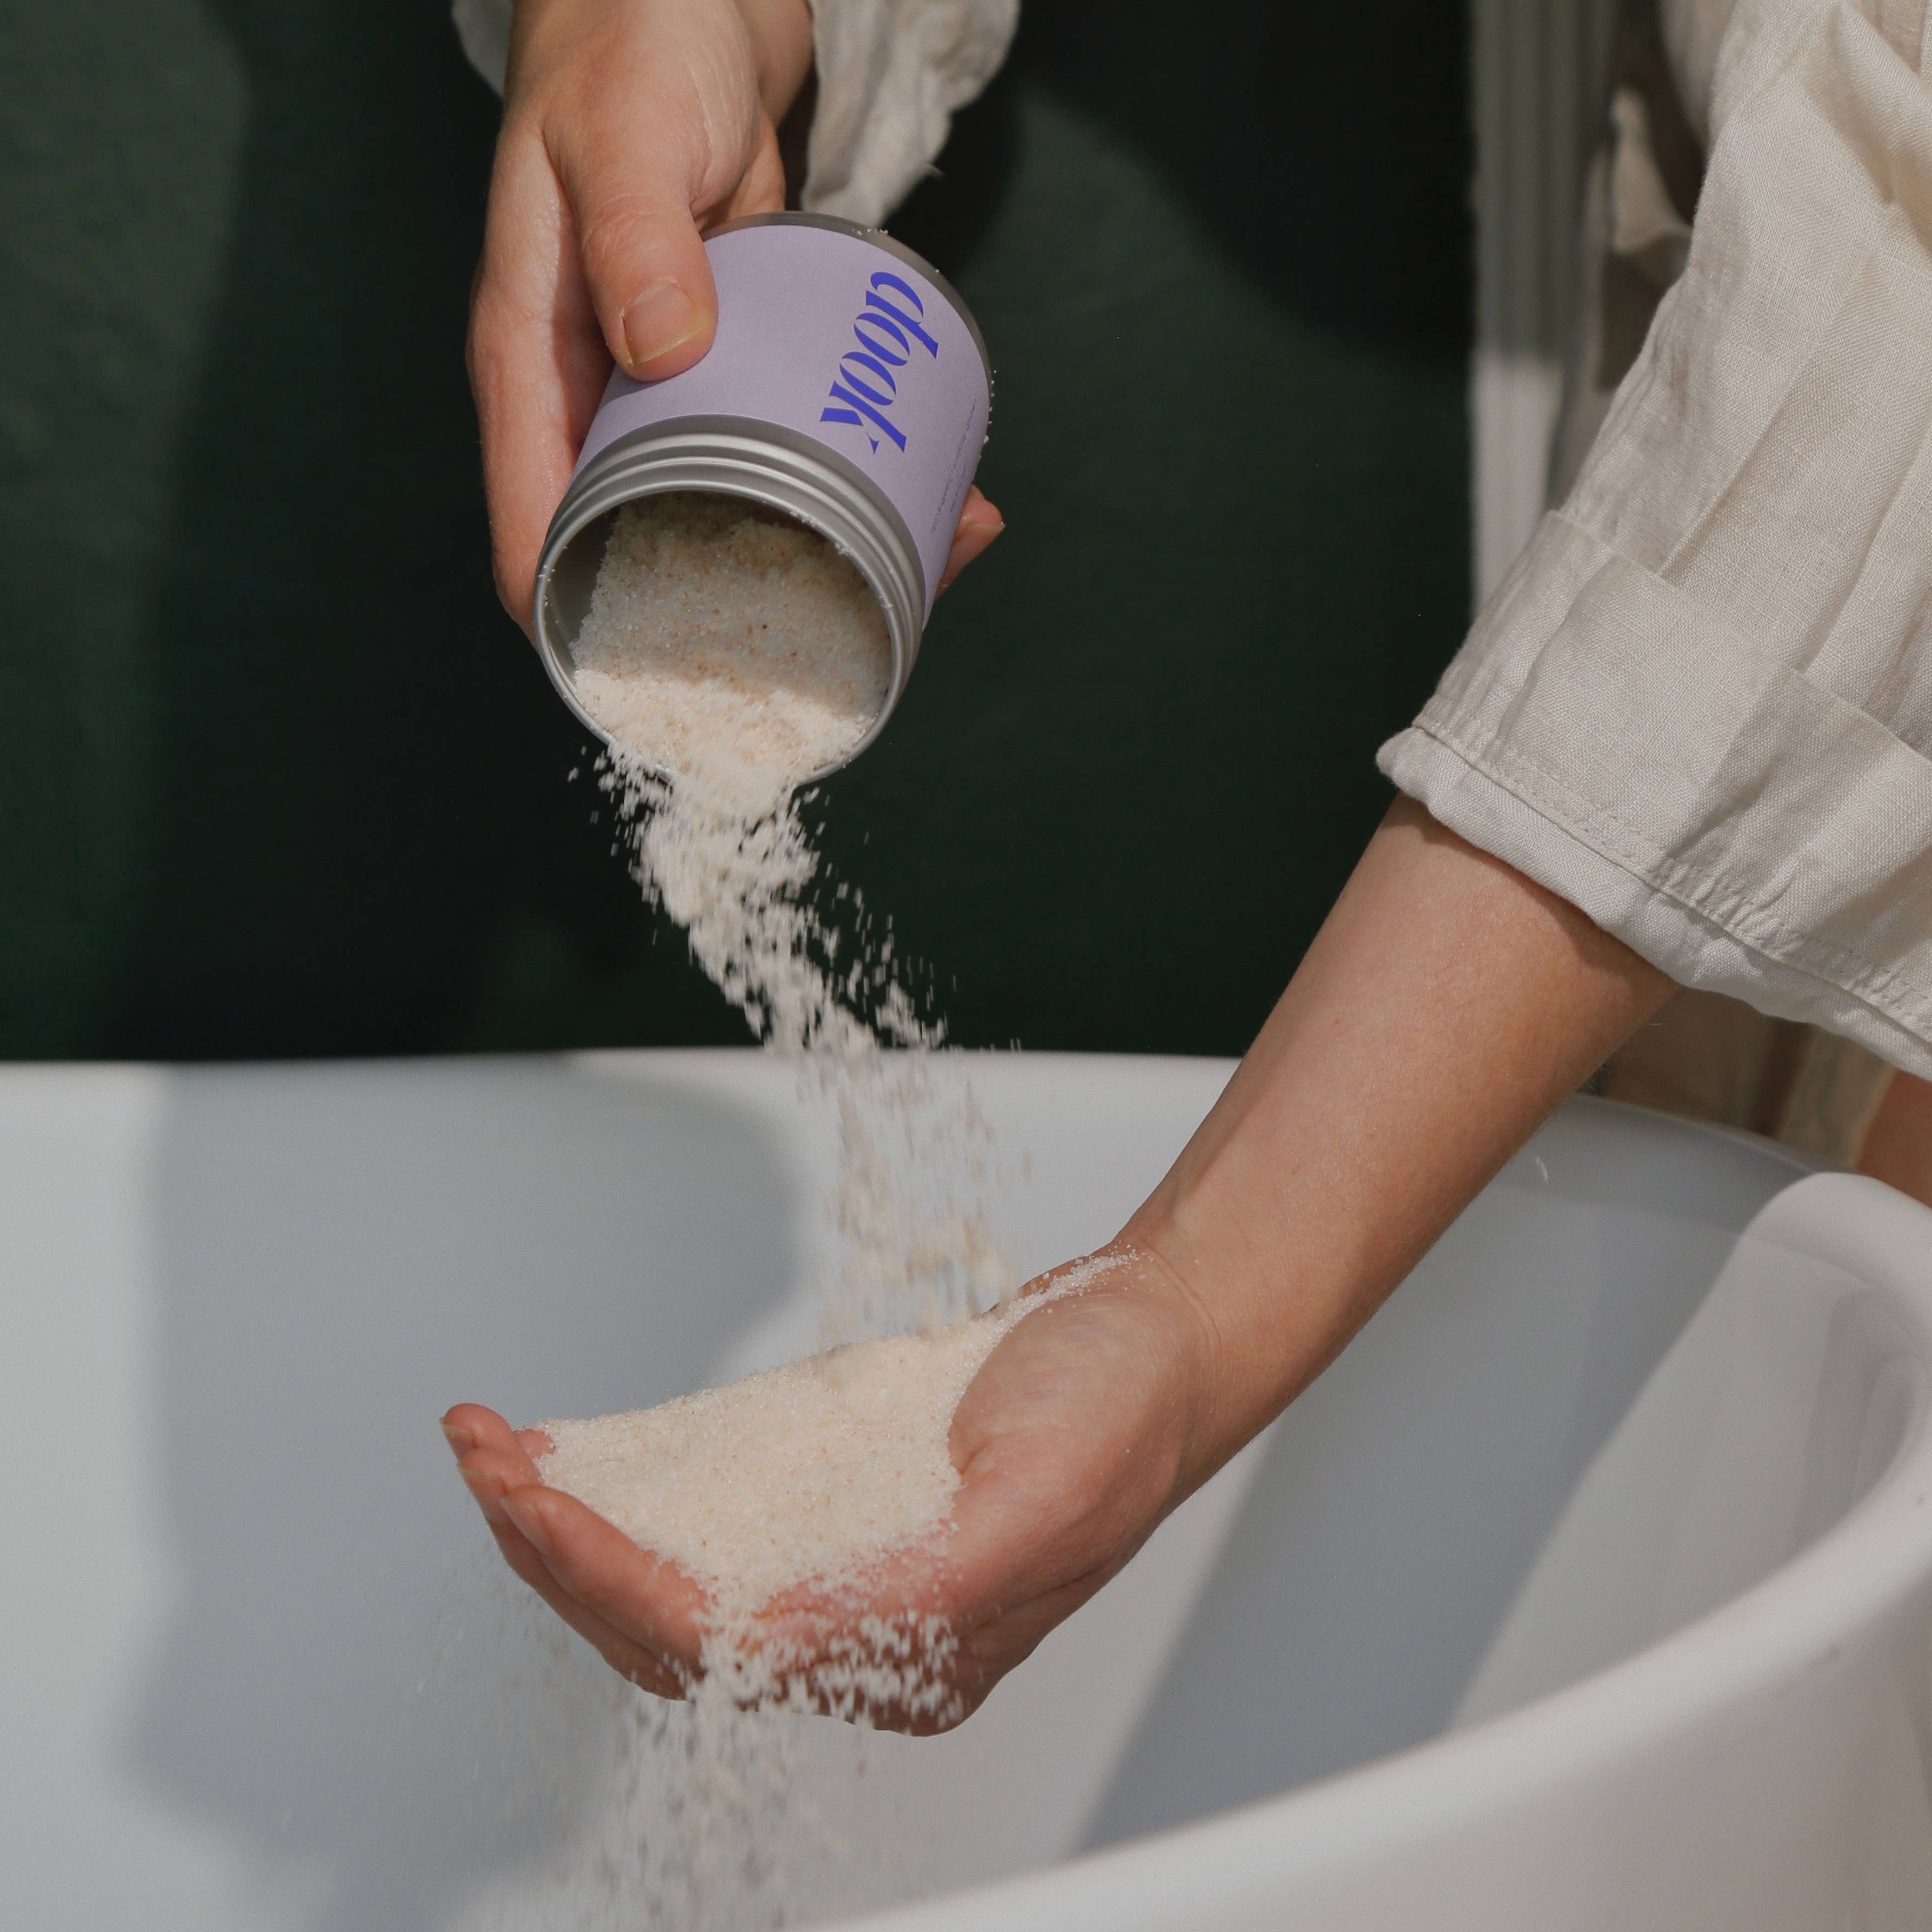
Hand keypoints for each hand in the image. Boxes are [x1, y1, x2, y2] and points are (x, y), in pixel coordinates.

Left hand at [442, 1243, 1213, 1728]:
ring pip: (672, 1583)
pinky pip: (705, 1527)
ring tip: (496, 1455)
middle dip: (559, 1551)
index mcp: (917, 1652)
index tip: (531, 1504)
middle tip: (480, 1464)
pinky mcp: (835, 1511)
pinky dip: (626, 1498)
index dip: (609, 1576)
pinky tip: (575, 1458)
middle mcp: (869, 1628)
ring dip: (575, 1525)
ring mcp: (847, 1568)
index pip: (721, 1643)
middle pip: (671, 1627)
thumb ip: (918, 1585)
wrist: (1156, 1333)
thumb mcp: (1040, 1491)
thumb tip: (785, 1634)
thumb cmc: (1119, 1403)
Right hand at [468, 0, 1003, 634]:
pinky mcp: (740, 373)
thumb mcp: (621, 138)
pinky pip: (788, 450)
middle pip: (645, 552)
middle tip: (848, 635)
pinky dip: (853, 480)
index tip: (665, 690)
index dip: (584, 629)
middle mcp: (599, 404)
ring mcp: (672, 397)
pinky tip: (928, 494)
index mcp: (537, 373)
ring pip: (731, 513)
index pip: (533, 538)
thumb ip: (635, 238)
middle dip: (738, 612)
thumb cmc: (625, 52)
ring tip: (927, 567)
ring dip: (826, 555)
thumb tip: (665, 352)